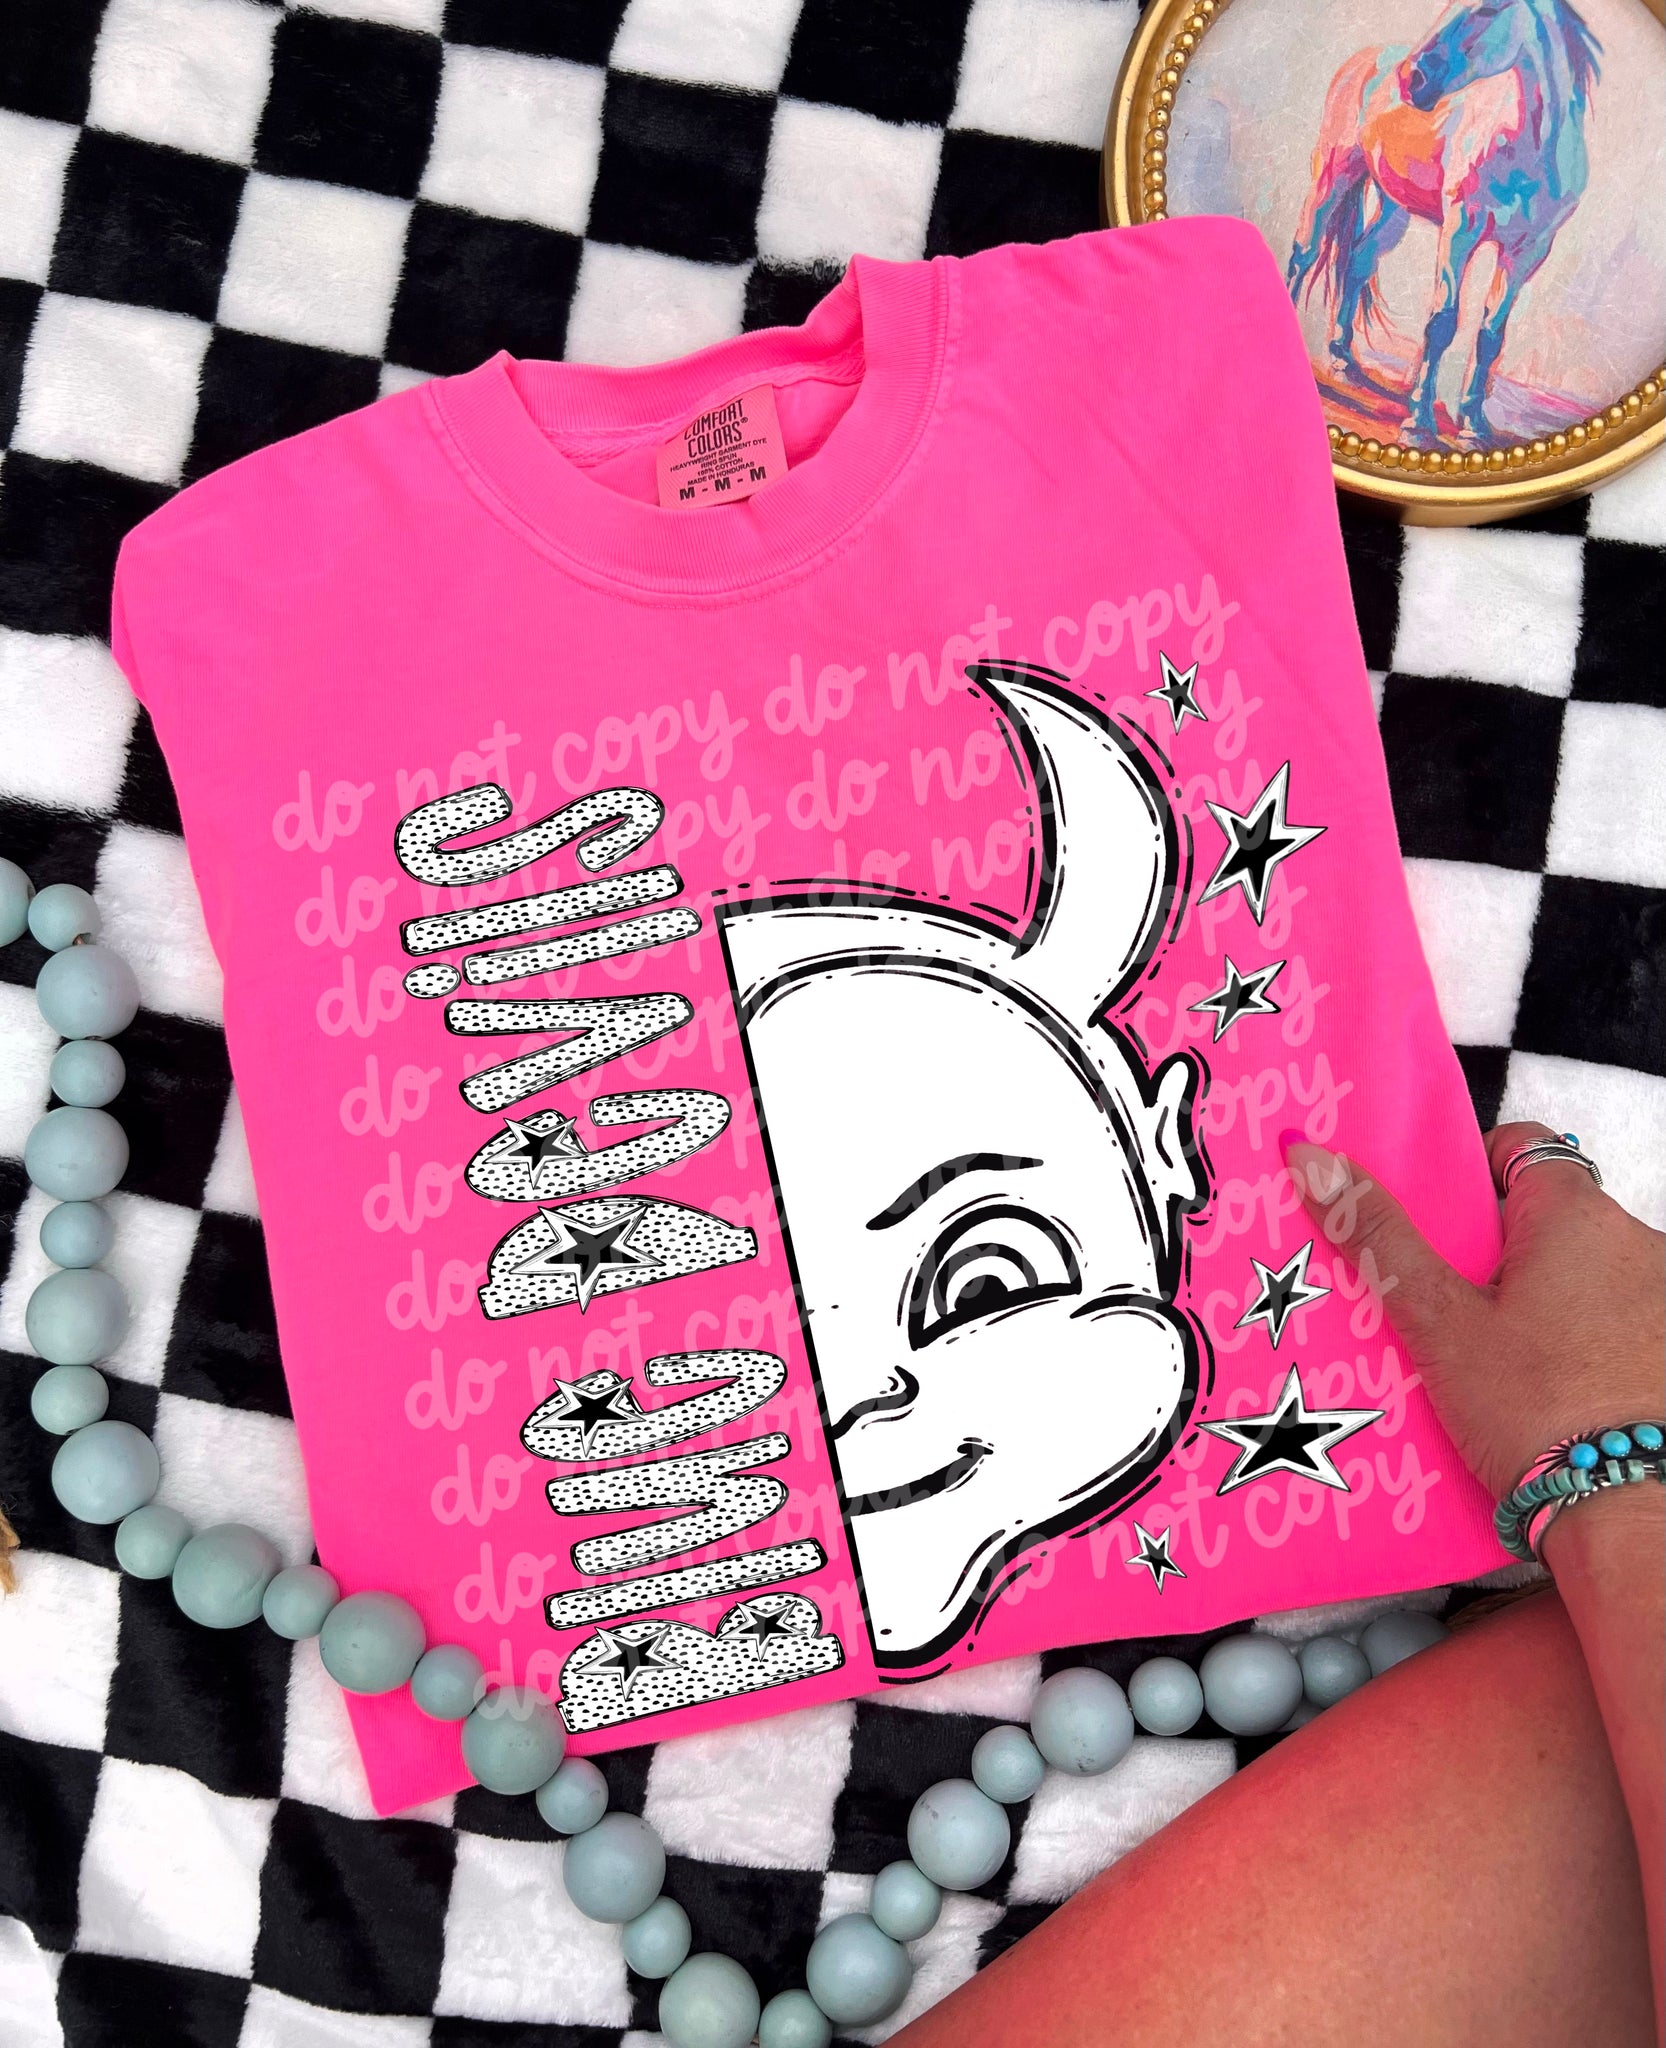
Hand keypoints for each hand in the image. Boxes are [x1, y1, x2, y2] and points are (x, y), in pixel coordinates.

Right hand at [1284, 1123, 1664, 1500]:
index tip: (1431, 1225)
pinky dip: (1573, 1343)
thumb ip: (1377, 1235)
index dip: (1466, 1174)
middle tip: (1439, 1303)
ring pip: (1576, 1277)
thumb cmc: (1534, 1408)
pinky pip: (1608, 1324)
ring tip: (1484, 1361)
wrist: (1629, 1516)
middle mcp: (1638, 1243)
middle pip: (1544, 1219)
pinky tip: (1538, 1394)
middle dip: (1490, 1254)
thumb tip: (1309, 1153)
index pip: (1518, 1148)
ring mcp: (1663, 1302)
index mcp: (1577, 1215)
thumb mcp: (1438, 1321)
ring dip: (1534, 1301)